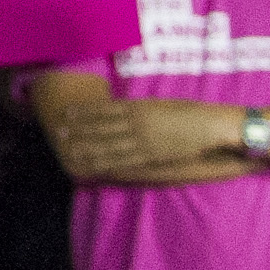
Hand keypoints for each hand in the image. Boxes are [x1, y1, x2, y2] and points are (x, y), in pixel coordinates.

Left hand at [45, 90, 232, 180]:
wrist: (211, 126)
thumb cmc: (189, 113)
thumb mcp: (160, 104)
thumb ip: (140, 108)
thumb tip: (122, 109)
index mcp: (138, 107)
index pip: (104, 110)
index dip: (84, 113)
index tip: (66, 113)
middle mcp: (136, 122)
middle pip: (101, 128)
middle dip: (79, 132)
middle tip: (58, 135)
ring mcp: (143, 140)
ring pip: (109, 145)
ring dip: (88, 149)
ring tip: (70, 151)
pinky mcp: (153, 156)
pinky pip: (126, 160)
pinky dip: (109, 163)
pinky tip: (96, 165)